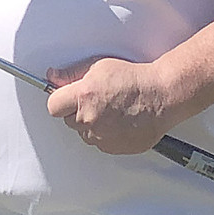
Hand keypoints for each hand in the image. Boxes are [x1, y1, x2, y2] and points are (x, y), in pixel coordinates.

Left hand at [45, 56, 180, 154]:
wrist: (161, 97)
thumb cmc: (134, 80)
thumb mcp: (99, 66)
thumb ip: (71, 74)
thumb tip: (53, 77)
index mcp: (83, 97)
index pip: (53, 106)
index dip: (61, 101)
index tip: (67, 98)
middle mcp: (90, 119)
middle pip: (69, 120)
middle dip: (78, 111)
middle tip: (97, 100)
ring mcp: (101, 137)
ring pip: (85, 133)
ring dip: (92, 124)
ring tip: (112, 110)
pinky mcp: (113, 148)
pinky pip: (101, 143)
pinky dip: (107, 135)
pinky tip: (119, 121)